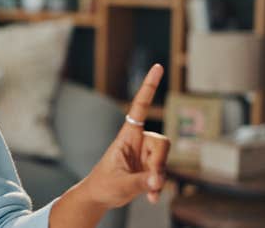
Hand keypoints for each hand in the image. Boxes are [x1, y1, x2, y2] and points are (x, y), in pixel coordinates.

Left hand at [80, 64, 170, 207]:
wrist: (99, 196)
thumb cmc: (103, 185)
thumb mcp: (121, 184)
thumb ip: (141, 182)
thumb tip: (158, 180)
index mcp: (126, 136)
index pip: (140, 107)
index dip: (149, 87)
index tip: (158, 66)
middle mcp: (138, 141)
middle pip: (162, 142)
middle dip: (160, 162)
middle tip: (151, 181)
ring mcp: (145, 154)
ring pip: (164, 159)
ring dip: (159, 177)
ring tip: (147, 192)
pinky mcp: (150, 166)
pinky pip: (164, 172)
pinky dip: (159, 186)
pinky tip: (150, 198)